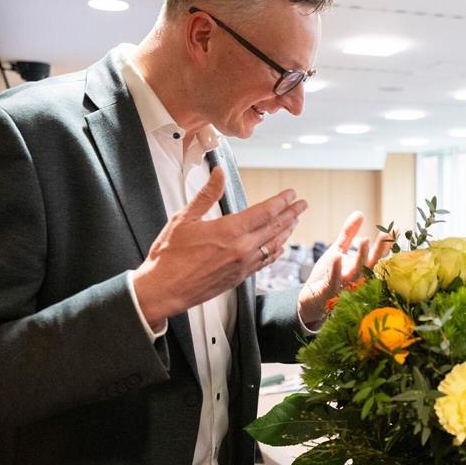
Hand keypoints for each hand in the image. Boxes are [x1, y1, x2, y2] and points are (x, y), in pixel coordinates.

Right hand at [132, 167, 307, 330]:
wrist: (163, 290)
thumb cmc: (169, 257)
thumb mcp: (184, 218)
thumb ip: (206, 194)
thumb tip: (218, 173)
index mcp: (230, 231)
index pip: (265, 212)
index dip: (281, 201)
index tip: (291, 193)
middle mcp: (242, 249)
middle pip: (275, 228)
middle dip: (291, 214)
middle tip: (302, 204)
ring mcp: (243, 266)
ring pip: (274, 246)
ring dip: (287, 232)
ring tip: (294, 221)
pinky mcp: (239, 278)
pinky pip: (265, 262)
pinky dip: (275, 251)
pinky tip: (279, 246)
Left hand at [298, 211, 391, 327]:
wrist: (309, 300)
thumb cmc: (326, 276)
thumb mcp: (337, 250)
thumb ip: (348, 234)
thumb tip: (360, 213)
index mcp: (361, 270)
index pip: (378, 256)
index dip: (387, 244)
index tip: (396, 228)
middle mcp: (357, 280)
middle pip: (372, 264)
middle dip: (380, 250)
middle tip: (386, 233)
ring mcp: (344, 288)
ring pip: (356, 273)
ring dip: (361, 257)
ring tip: (364, 240)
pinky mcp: (328, 294)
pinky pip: (333, 282)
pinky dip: (336, 270)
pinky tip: (337, 256)